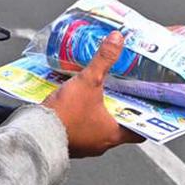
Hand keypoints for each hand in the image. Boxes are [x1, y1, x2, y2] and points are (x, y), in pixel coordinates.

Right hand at [42, 31, 143, 156]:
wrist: (35, 134)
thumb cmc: (65, 115)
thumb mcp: (88, 82)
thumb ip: (103, 59)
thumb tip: (117, 39)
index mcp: (113, 134)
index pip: (140, 130)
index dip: (146, 117)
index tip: (150, 104)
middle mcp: (101, 144)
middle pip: (119, 126)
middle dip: (120, 107)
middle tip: (124, 91)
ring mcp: (85, 146)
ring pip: (99, 128)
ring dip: (99, 112)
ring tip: (100, 92)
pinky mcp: (69, 143)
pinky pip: (81, 129)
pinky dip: (82, 117)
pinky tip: (78, 101)